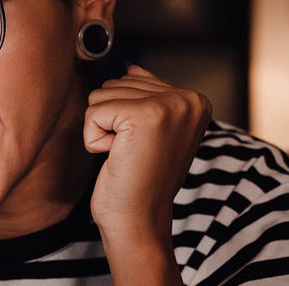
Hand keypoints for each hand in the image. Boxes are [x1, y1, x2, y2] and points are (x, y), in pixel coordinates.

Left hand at [84, 64, 209, 250]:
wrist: (140, 220)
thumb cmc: (142, 180)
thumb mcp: (155, 131)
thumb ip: (148, 96)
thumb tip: (130, 68)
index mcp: (196, 100)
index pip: (135, 79)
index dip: (127, 116)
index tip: (147, 146)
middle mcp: (188, 98)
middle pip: (116, 84)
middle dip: (113, 120)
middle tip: (136, 152)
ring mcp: (169, 105)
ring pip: (101, 95)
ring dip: (104, 129)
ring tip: (128, 154)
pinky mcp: (144, 115)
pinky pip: (93, 113)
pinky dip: (95, 140)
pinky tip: (117, 157)